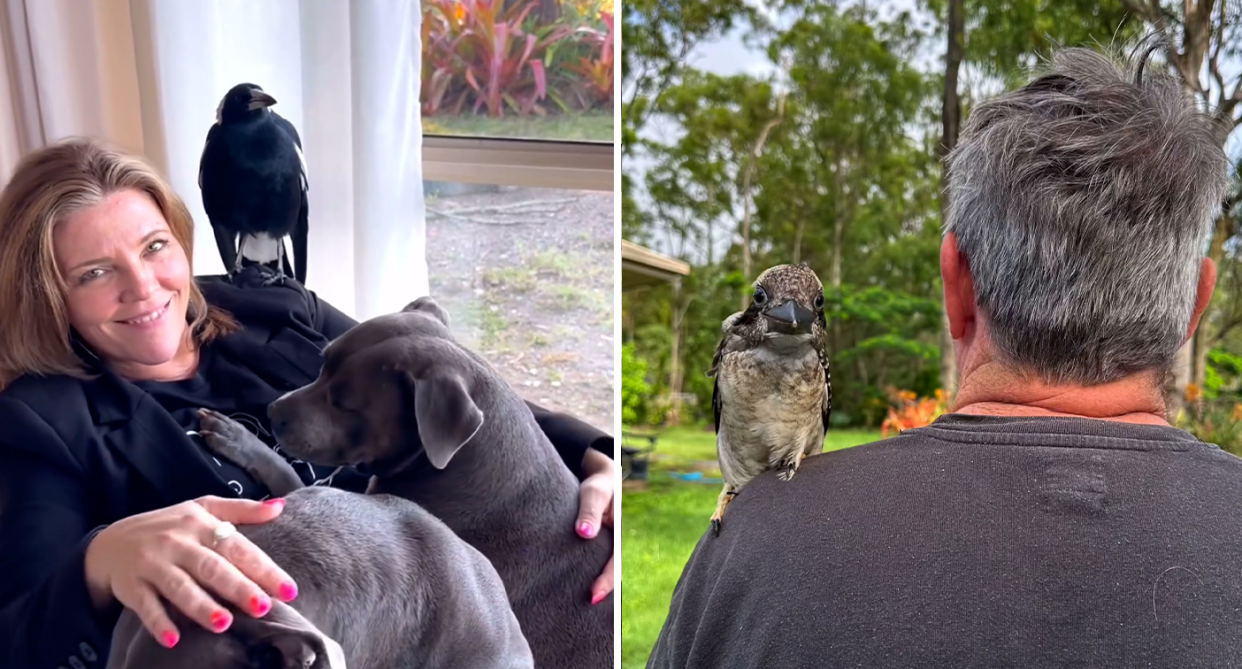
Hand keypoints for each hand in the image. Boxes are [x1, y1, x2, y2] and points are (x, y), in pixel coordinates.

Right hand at [83, 496, 296, 647]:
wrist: (109, 542)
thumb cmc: (168, 527)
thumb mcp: (201, 509)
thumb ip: (241, 510)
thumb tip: (280, 507)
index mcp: (200, 524)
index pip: (238, 547)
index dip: (264, 568)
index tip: (288, 590)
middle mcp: (177, 542)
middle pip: (211, 567)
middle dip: (238, 588)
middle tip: (261, 608)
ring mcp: (152, 563)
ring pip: (179, 587)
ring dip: (201, 606)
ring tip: (224, 624)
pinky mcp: (130, 585)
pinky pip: (145, 606)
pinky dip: (158, 623)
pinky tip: (174, 639)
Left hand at [575, 447, 614, 604]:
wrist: (600, 476)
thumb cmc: (597, 483)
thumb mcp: (594, 493)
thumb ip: (590, 511)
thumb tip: (584, 533)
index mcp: (619, 535)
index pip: (615, 564)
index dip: (606, 583)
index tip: (593, 597)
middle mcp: (613, 543)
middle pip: (609, 573)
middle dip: (599, 591)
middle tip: (583, 608)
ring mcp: (604, 545)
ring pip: (599, 569)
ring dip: (591, 584)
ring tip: (574, 605)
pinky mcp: (594, 544)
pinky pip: (591, 563)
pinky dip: (584, 574)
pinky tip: (569, 584)